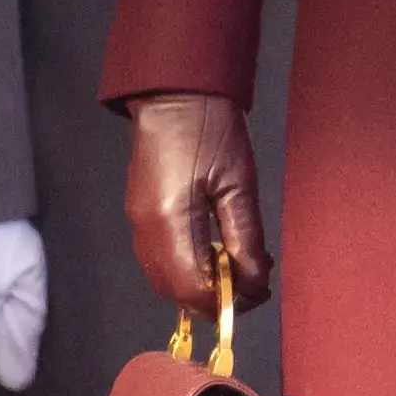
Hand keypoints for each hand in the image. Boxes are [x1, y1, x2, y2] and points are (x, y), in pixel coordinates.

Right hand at [125, 92, 271, 313]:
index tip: (258, 294)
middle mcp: (144, 232)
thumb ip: (244, 238)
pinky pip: (160, 260)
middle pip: (174, 291)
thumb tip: (254, 282)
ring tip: (239, 268)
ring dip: (201, 286)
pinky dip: (187, 269)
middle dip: (214, 299)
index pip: (192, 289)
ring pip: (165, 279)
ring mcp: (137, 224)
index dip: (225, 302)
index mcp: (167, 224)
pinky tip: (215, 254)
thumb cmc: (211, 129)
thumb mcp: (238, 183)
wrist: (175, 93)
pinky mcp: (140, 214)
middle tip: (253, 284)